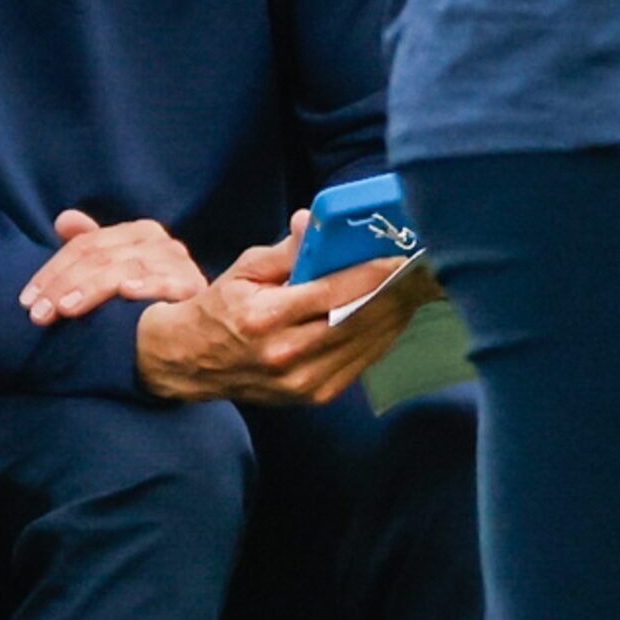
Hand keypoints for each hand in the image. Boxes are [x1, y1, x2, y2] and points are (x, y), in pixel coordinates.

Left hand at [19, 210, 208, 326]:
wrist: (199, 334)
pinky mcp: (194, 287)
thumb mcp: (116, 273)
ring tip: (64, 309)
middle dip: (62, 285)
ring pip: (123, 268)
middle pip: (99, 257)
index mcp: (138, 234)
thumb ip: (91, 247)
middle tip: (37, 313)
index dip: (51, 271)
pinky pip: (167, 282)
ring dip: (90, 289)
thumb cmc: (149, 303)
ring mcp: (178, 263)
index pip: (85, 246)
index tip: (27, 299)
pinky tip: (125, 292)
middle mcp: (159, 243)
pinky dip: (146, 284)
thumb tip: (64, 219)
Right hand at [136, 211, 433, 406]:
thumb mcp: (243, 270)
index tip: (405, 254)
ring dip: (398, 312)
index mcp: (263, 318)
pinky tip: (396, 312)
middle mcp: (286, 355)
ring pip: (367, 342)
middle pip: (359, 319)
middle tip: (428, 267)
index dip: (375, 273)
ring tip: (421, 285)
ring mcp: (303, 382)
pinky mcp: (315, 396)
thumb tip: (317, 223)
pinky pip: (362, 361)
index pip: (334, 292)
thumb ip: (286, 251)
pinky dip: (383, 335)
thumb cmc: (219, 309)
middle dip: (398, 291)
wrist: (191, 363)